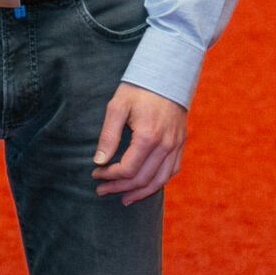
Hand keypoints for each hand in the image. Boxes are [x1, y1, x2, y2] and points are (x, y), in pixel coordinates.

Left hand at [92, 82, 187, 203]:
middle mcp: (166, 146)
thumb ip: (108, 135)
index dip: (110, 176)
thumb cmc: (138, 89)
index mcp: (149, 137)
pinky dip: (157, 182)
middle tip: (101, 190)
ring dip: (140, 192)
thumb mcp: (117, 107)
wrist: (167, 75)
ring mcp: (176, 146)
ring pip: (160, 180)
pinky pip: (171, 171)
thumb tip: (99, 161)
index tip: (95, 175)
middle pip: (143, 179)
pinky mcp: (180, 144)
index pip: (128, 169)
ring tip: (123, 198)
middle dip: (120, 188)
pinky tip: (144, 186)